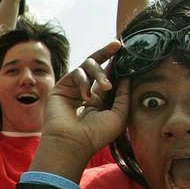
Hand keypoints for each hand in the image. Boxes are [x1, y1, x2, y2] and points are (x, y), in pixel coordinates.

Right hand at [41, 40, 127, 158]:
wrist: (73, 143)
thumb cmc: (96, 134)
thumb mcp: (119, 114)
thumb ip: (124, 94)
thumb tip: (127, 76)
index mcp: (99, 100)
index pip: (108, 76)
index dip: (116, 65)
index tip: (126, 52)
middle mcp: (86, 92)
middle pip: (96, 65)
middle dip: (107, 53)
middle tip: (117, 45)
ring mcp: (73, 89)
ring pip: (87, 66)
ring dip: (99, 73)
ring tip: (106, 86)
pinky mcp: (61, 87)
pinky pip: (76, 73)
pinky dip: (84, 83)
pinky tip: (86, 99)